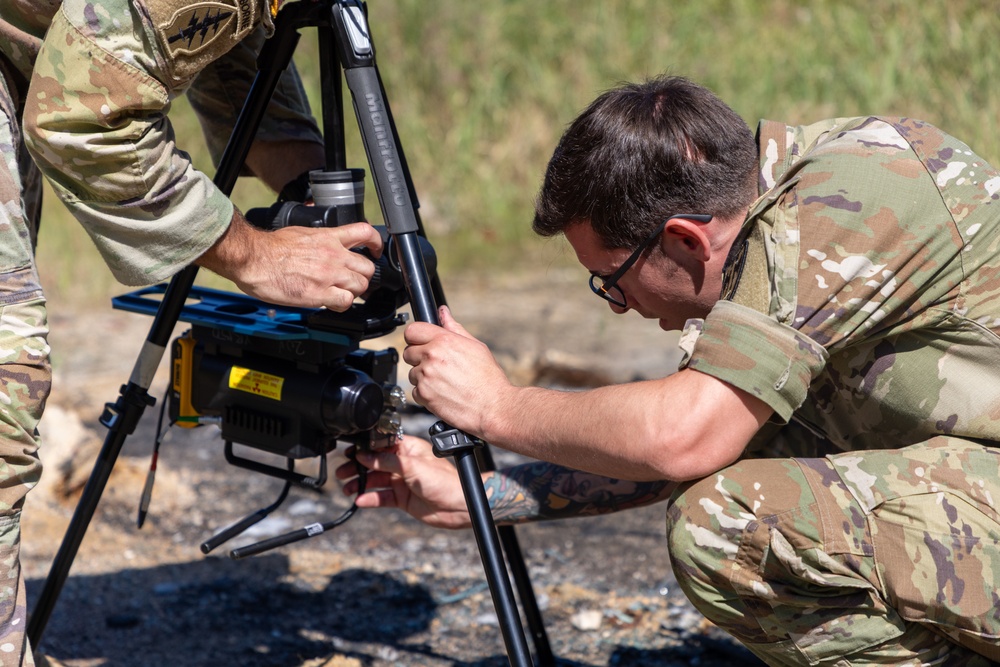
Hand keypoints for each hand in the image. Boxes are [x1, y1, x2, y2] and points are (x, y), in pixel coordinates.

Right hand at [196, 212, 383, 310]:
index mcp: (329, 237)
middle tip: (352, 281)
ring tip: (339, 293)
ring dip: (353, 292)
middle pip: (368, 268)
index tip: (375, 251)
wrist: (254, 258)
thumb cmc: (270, 248)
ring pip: (360, 286)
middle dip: (362, 276)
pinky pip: (346, 302)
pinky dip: (342, 305)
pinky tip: (332, 303)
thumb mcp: (301, 233)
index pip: (365, 233)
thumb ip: (321, 239)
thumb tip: (327, 243)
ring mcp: (329, 274)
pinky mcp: (320, 293)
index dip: (376, 244)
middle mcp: (333, 255)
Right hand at [335, 436, 471, 529]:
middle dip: (358, 466)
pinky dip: (370, 498)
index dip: (365, 449)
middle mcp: (403, 464)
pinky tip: (360, 500)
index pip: (382, 445)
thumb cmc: (445, 481)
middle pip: (375, 463)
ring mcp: (402, 481)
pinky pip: (381, 497)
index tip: (350, 452)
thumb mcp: (413, 467)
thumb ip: (387, 461)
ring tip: (348, 487)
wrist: (458, 506)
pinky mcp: (402, 498)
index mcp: (408, 449)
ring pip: (376, 481)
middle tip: (343, 471)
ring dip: (361, 483)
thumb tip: (365, 455)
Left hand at [403, 306, 513, 437]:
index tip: (421, 343)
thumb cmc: (488, 379)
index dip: (416, 337)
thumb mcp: (475, 347)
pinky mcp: (423, 395)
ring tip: (444, 382)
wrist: (493, 407)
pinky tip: (442, 393)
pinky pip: (415, 391)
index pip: (412, 331)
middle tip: (437, 365)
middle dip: (419, 358)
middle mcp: (431, 356)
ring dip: (423, 377)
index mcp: (444, 340)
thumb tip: (443, 313)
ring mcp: (425, 376)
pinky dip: (425, 393)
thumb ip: (454, 328)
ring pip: (412, 373)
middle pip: (408, 352)